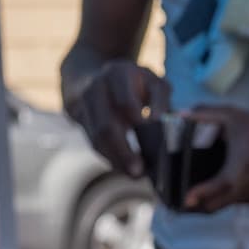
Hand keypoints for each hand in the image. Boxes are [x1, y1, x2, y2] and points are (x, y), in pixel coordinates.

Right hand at [64, 61, 169, 176]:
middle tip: (139, 170)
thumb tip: (171, 122)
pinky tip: (123, 167)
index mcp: (118, 75)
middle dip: (123, 151)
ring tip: (135, 174)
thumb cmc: (136, 83)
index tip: (149, 130)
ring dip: (115, 159)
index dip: (136, 119)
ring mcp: (83, 104)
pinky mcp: (77, 118)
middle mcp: (96, 88)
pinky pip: (93, 141)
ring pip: (97, 138)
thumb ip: (162, 100)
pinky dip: (109, 156)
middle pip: (106, 126)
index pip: (125, 102)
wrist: (93, 75)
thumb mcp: (154, 83)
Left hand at [181, 106, 248, 213]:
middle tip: (178, 202)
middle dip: (197, 206)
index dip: (203, 193)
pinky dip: (222, 201)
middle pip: (220, 203)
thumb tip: (178, 115)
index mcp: (243, 162)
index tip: (186, 199)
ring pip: (224, 206)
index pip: (223, 183)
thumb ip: (204, 113)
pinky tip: (214, 191)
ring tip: (192, 197)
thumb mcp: (230, 115)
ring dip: (208, 204)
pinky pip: (234, 204)